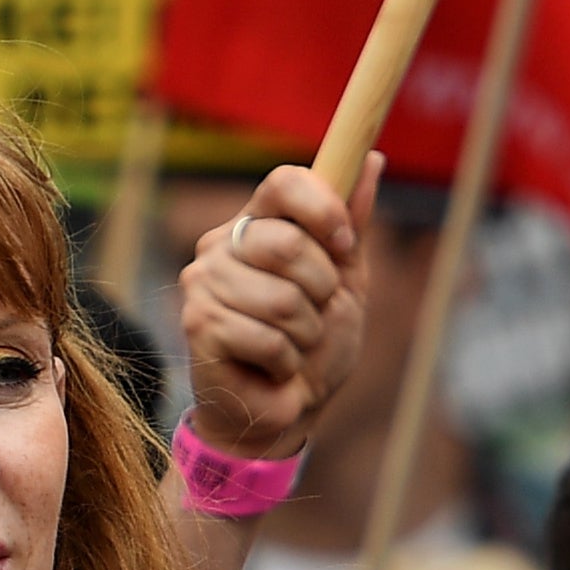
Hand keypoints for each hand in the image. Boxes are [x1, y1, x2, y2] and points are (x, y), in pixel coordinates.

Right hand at [180, 157, 379, 463]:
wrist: (287, 410)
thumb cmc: (315, 343)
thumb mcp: (346, 280)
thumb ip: (352, 224)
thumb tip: (371, 158)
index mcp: (258, 222)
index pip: (285, 182)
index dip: (324, 211)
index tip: (344, 248)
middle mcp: (222, 244)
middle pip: (288, 243)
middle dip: (321, 291)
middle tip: (312, 316)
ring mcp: (203, 283)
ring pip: (283, 299)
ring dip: (306, 335)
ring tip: (292, 346)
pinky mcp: (198, 325)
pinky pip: (268, 338)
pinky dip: (286, 362)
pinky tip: (272, 368)